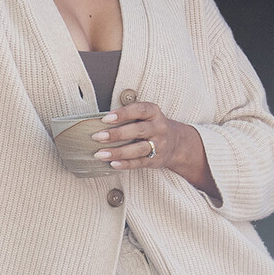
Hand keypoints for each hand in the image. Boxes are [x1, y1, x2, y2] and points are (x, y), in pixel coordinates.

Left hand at [91, 101, 219, 197]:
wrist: (176, 143)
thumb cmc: (151, 125)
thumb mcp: (146, 114)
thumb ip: (129, 115)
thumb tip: (100, 121)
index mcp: (154, 112)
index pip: (139, 110)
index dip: (122, 113)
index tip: (105, 118)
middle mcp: (159, 128)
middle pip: (138, 130)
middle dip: (116, 134)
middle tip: (97, 136)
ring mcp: (159, 145)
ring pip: (138, 149)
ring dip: (118, 152)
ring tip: (100, 153)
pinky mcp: (156, 160)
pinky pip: (139, 163)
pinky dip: (125, 164)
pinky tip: (112, 163)